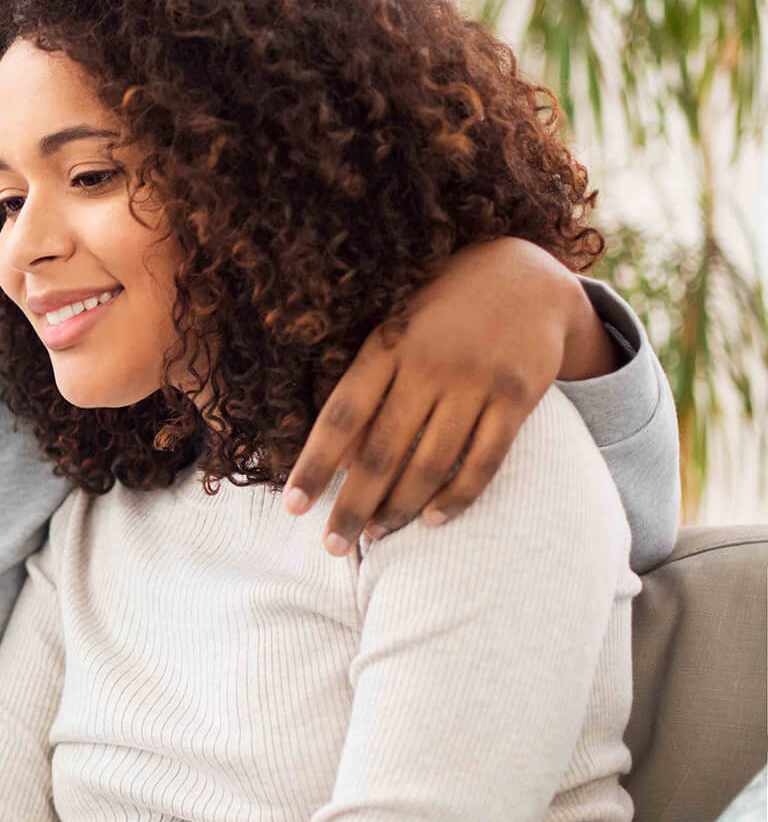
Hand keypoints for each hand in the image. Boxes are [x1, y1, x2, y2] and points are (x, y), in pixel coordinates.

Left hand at [285, 237, 611, 552]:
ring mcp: (477, 380)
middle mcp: (430, 364)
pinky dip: (457, 497)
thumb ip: (364, 385)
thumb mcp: (395, 329)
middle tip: (332, 545)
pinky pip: (484, 460)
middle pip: (382, 451)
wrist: (528, 275)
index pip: (342, 416)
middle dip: (353, 505)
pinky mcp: (518, 397)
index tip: (293, 507)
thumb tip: (330, 459)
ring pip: (430, 463)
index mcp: (388, 344)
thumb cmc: (441, 311)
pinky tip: (433, 520)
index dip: (314, 465)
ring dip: (399, 508)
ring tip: (375, 535)